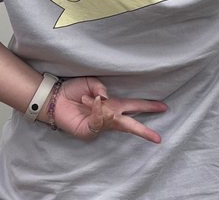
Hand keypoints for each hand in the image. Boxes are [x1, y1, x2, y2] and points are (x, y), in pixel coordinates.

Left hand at [47, 76, 167, 142]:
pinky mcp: (89, 131)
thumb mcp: (90, 82)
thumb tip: (106, 99)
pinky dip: (95, 109)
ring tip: (84, 98)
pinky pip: (98, 120)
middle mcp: (108, 115)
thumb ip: (101, 88)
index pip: (133, 105)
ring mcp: (99, 124)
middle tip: (157, 137)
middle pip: (129, 124)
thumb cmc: (73, 90)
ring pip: (111, 119)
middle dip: (143, 130)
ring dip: (100, 106)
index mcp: (112, 103)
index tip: (164, 107)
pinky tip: (87, 100)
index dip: (148, 106)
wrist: (55, 98)